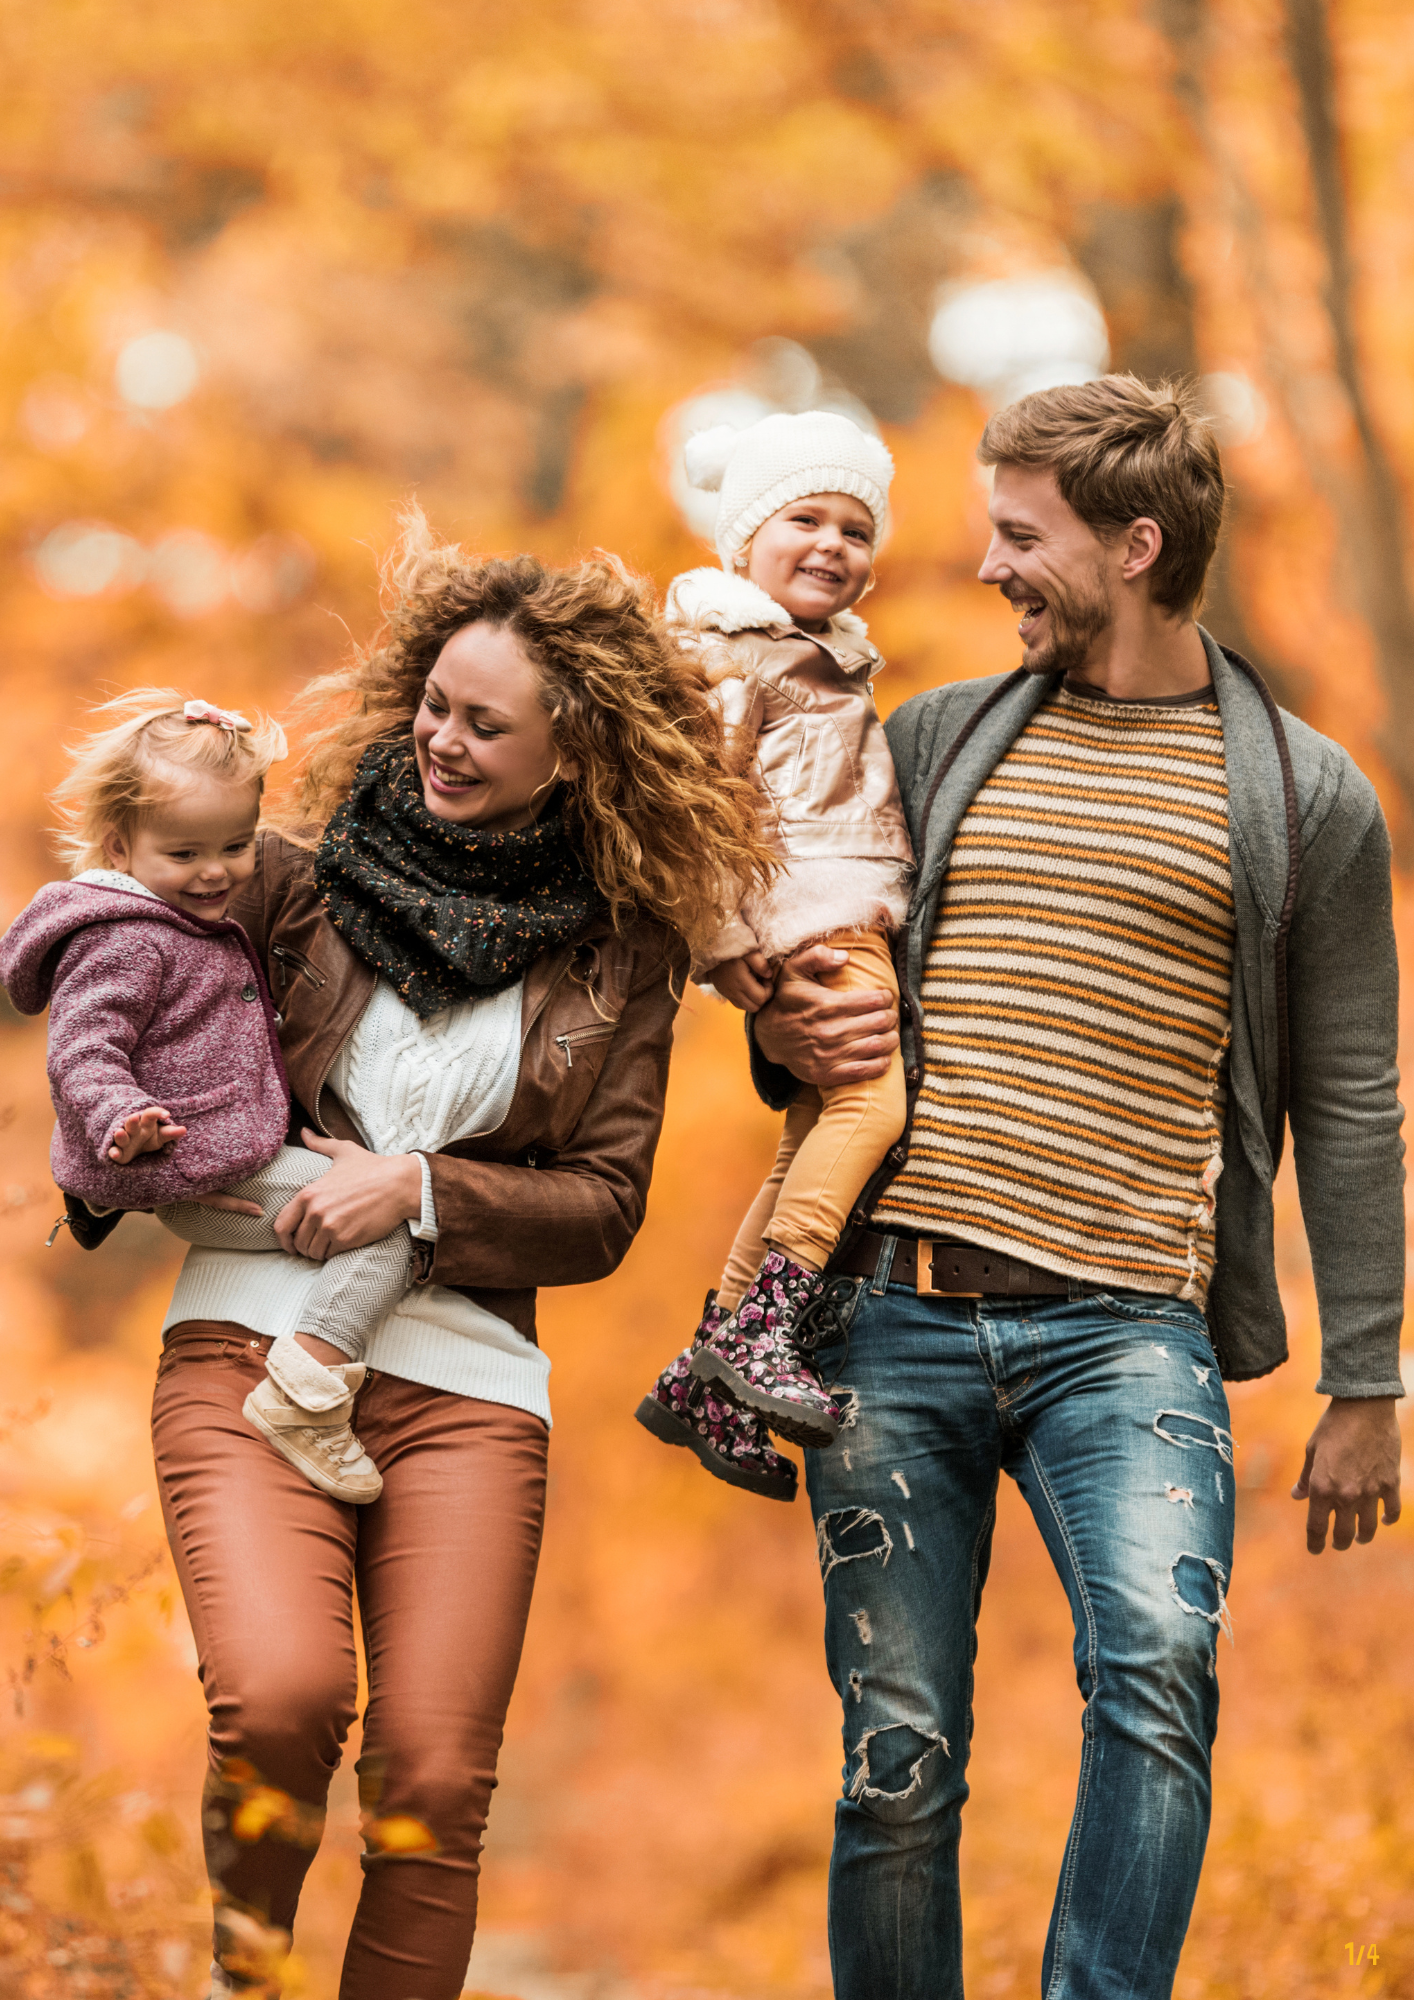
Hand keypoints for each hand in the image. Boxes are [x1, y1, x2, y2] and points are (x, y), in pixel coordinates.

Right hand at [108, 1106, 185, 1161]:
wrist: (134, 1147)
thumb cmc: (149, 1137)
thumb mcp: (161, 1135)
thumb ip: (171, 1132)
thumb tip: (184, 1129)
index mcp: (145, 1123)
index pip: (150, 1114)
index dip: (157, 1113)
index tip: (167, 1115)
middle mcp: (133, 1129)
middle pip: (132, 1123)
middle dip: (132, 1121)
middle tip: (134, 1117)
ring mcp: (124, 1140)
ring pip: (121, 1136)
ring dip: (120, 1135)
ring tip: (120, 1132)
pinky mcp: (119, 1152)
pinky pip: (114, 1151)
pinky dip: (113, 1153)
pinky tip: (114, 1154)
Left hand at [273, 1129, 422, 1260]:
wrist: (399, 1184)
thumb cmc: (372, 1167)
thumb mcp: (343, 1151)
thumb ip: (319, 1144)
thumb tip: (303, 1132)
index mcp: (309, 1193)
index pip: (281, 1225)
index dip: (283, 1239)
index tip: (290, 1244)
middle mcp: (315, 1212)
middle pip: (298, 1242)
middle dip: (304, 1247)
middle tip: (315, 1244)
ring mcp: (330, 1227)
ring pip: (312, 1252)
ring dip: (318, 1252)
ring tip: (328, 1246)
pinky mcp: (346, 1239)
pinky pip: (330, 1255)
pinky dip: (333, 1254)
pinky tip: (340, 1246)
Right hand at [710, 950, 776, 1012]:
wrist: (710, 950)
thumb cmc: (731, 948)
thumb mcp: (748, 951)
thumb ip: (760, 962)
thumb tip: (769, 975)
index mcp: (741, 981)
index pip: (761, 998)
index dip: (768, 990)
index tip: (766, 978)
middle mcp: (734, 991)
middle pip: (755, 1007)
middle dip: (763, 997)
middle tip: (762, 983)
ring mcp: (728, 994)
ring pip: (746, 1008)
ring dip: (754, 1000)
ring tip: (755, 985)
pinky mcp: (724, 993)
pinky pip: (738, 1004)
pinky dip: (746, 1000)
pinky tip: (747, 987)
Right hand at [753, 942, 897, 1088]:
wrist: (768, 1036)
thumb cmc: (786, 1000)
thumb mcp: (794, 971)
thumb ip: (817, 956)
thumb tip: (845, 956)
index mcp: (827, 1005)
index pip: (873, 1001)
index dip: (885, 998)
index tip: (884, 997)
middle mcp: (830, 1031)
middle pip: (879, 1023)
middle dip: (890, 1017)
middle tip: (889, 1015)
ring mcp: (830, 1055)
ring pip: (876, 1046)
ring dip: (891, 1039)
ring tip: (890, 1034)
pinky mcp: (828, 1074)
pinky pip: (864, 1071)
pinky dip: (880, 1065)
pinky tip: (884, 1057)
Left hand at [1291, 1398, 1401, 1552]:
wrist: (1364, 1407)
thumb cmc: (1333, 1426)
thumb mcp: (1312, 1450)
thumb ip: (1306, 1477)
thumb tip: (1297, 1496)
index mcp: (1323, 1488)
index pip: (1317, 1527)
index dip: (1315, 1543)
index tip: (1314, 1550)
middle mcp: (1346, 1495)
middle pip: (1344, 1534)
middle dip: (1339, 1542)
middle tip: (1337, 1543)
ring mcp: (1371, 1492)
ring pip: (1368, 1529)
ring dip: (1362, 1537)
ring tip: (1359, 1537)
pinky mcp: (1390, 1484)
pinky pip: (1391, 1511)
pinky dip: (1387, 1519)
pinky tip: (1382, 1520)